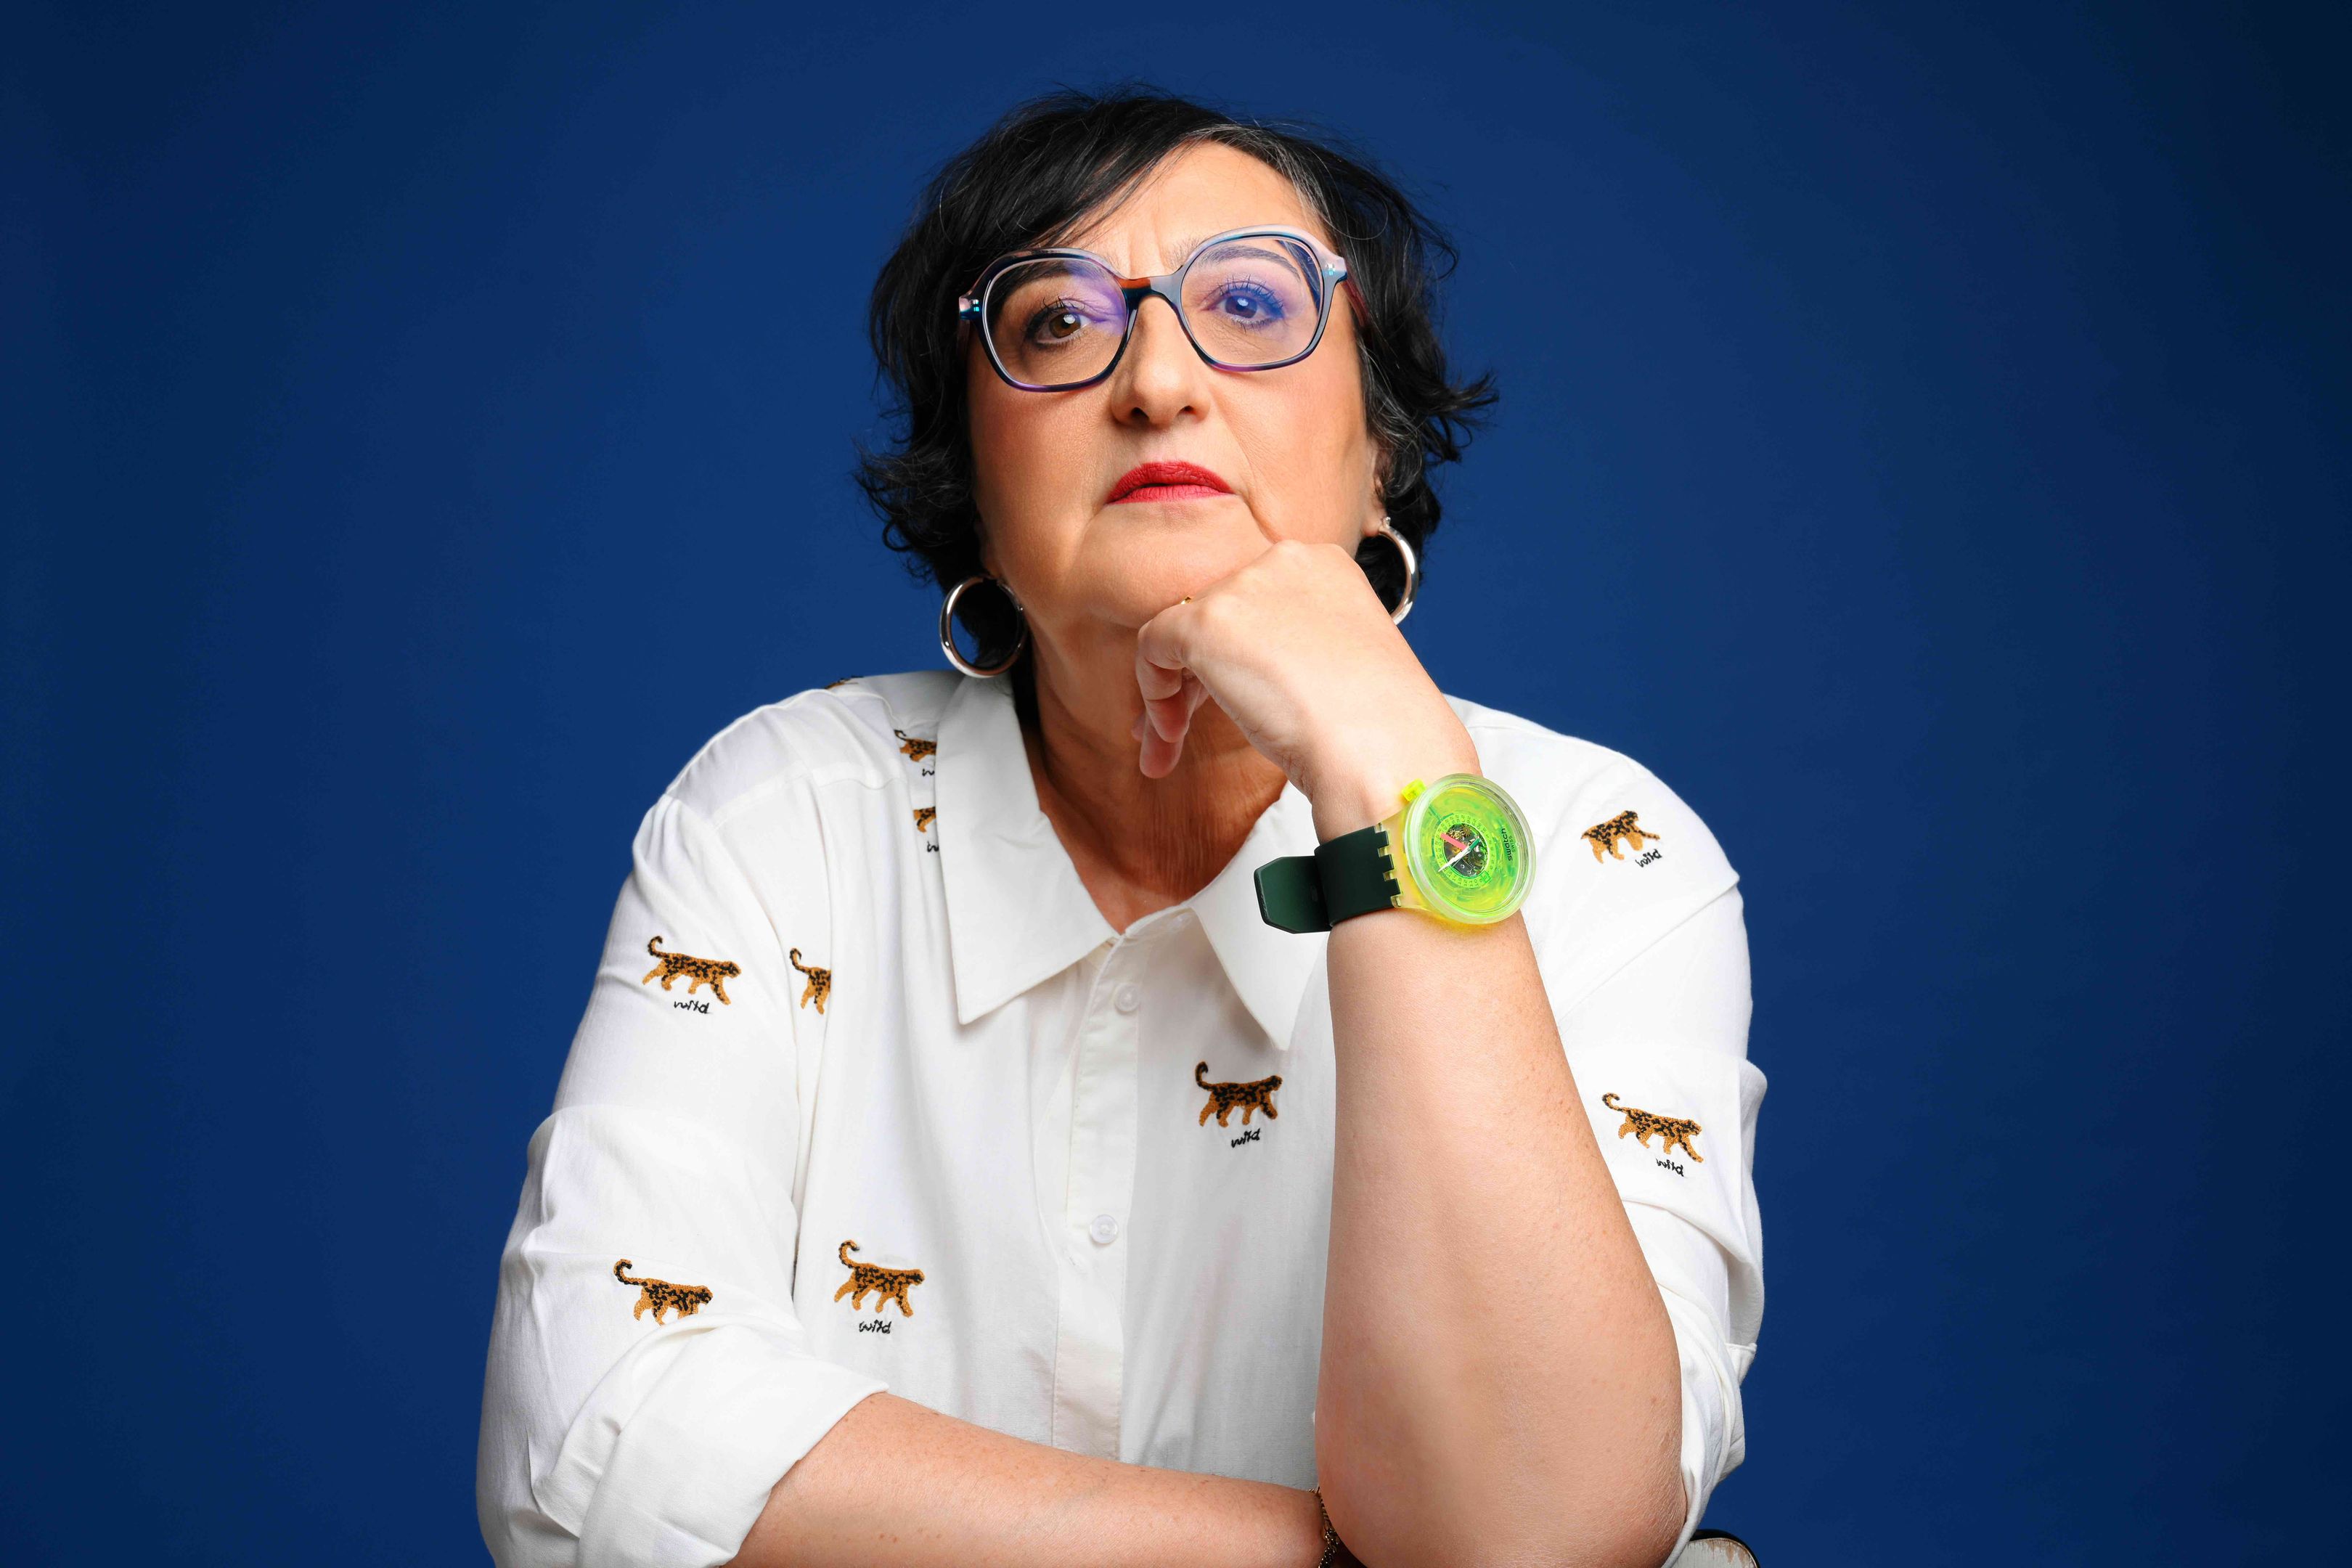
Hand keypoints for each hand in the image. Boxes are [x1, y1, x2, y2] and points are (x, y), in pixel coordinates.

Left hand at [1131, 539, 1478, 837]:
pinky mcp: (1206, 621)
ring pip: (1180, 633)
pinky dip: (1154, 693)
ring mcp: (1243, 587)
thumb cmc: (1375, 728)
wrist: (1382, 750)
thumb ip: (1291, 649)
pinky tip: (1171, 736)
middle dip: (1195, 677)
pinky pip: (1153, 648)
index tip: (1230, 704)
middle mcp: (1283, 562)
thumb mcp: (1341, 666)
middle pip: (1216, 615)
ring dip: (1170, 695)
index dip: (1235, 657)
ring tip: (1168, 748)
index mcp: (1326, 567)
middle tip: (1181, 727)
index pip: (1255, 601)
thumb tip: (1244, 673)